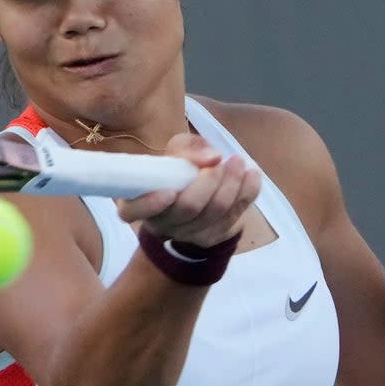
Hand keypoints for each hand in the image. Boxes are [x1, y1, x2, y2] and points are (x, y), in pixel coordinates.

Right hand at [116, 133, 261, 246]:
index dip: (150, 205)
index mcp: (138, 200)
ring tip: (238, 162)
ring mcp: (186, 234)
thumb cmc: (178, 165)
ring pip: (213, 215)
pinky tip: (252, 176)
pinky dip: (246, 195)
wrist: (196, 187)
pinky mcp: (211, 238)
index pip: (132, 211)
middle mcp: (159, 222)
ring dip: (231, 186)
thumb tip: (211, 158)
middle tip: (221, 162)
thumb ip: (189, 148)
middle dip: (209, 183)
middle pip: (187, 209)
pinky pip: (232, 219)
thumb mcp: (178, 149)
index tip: (169, 192)